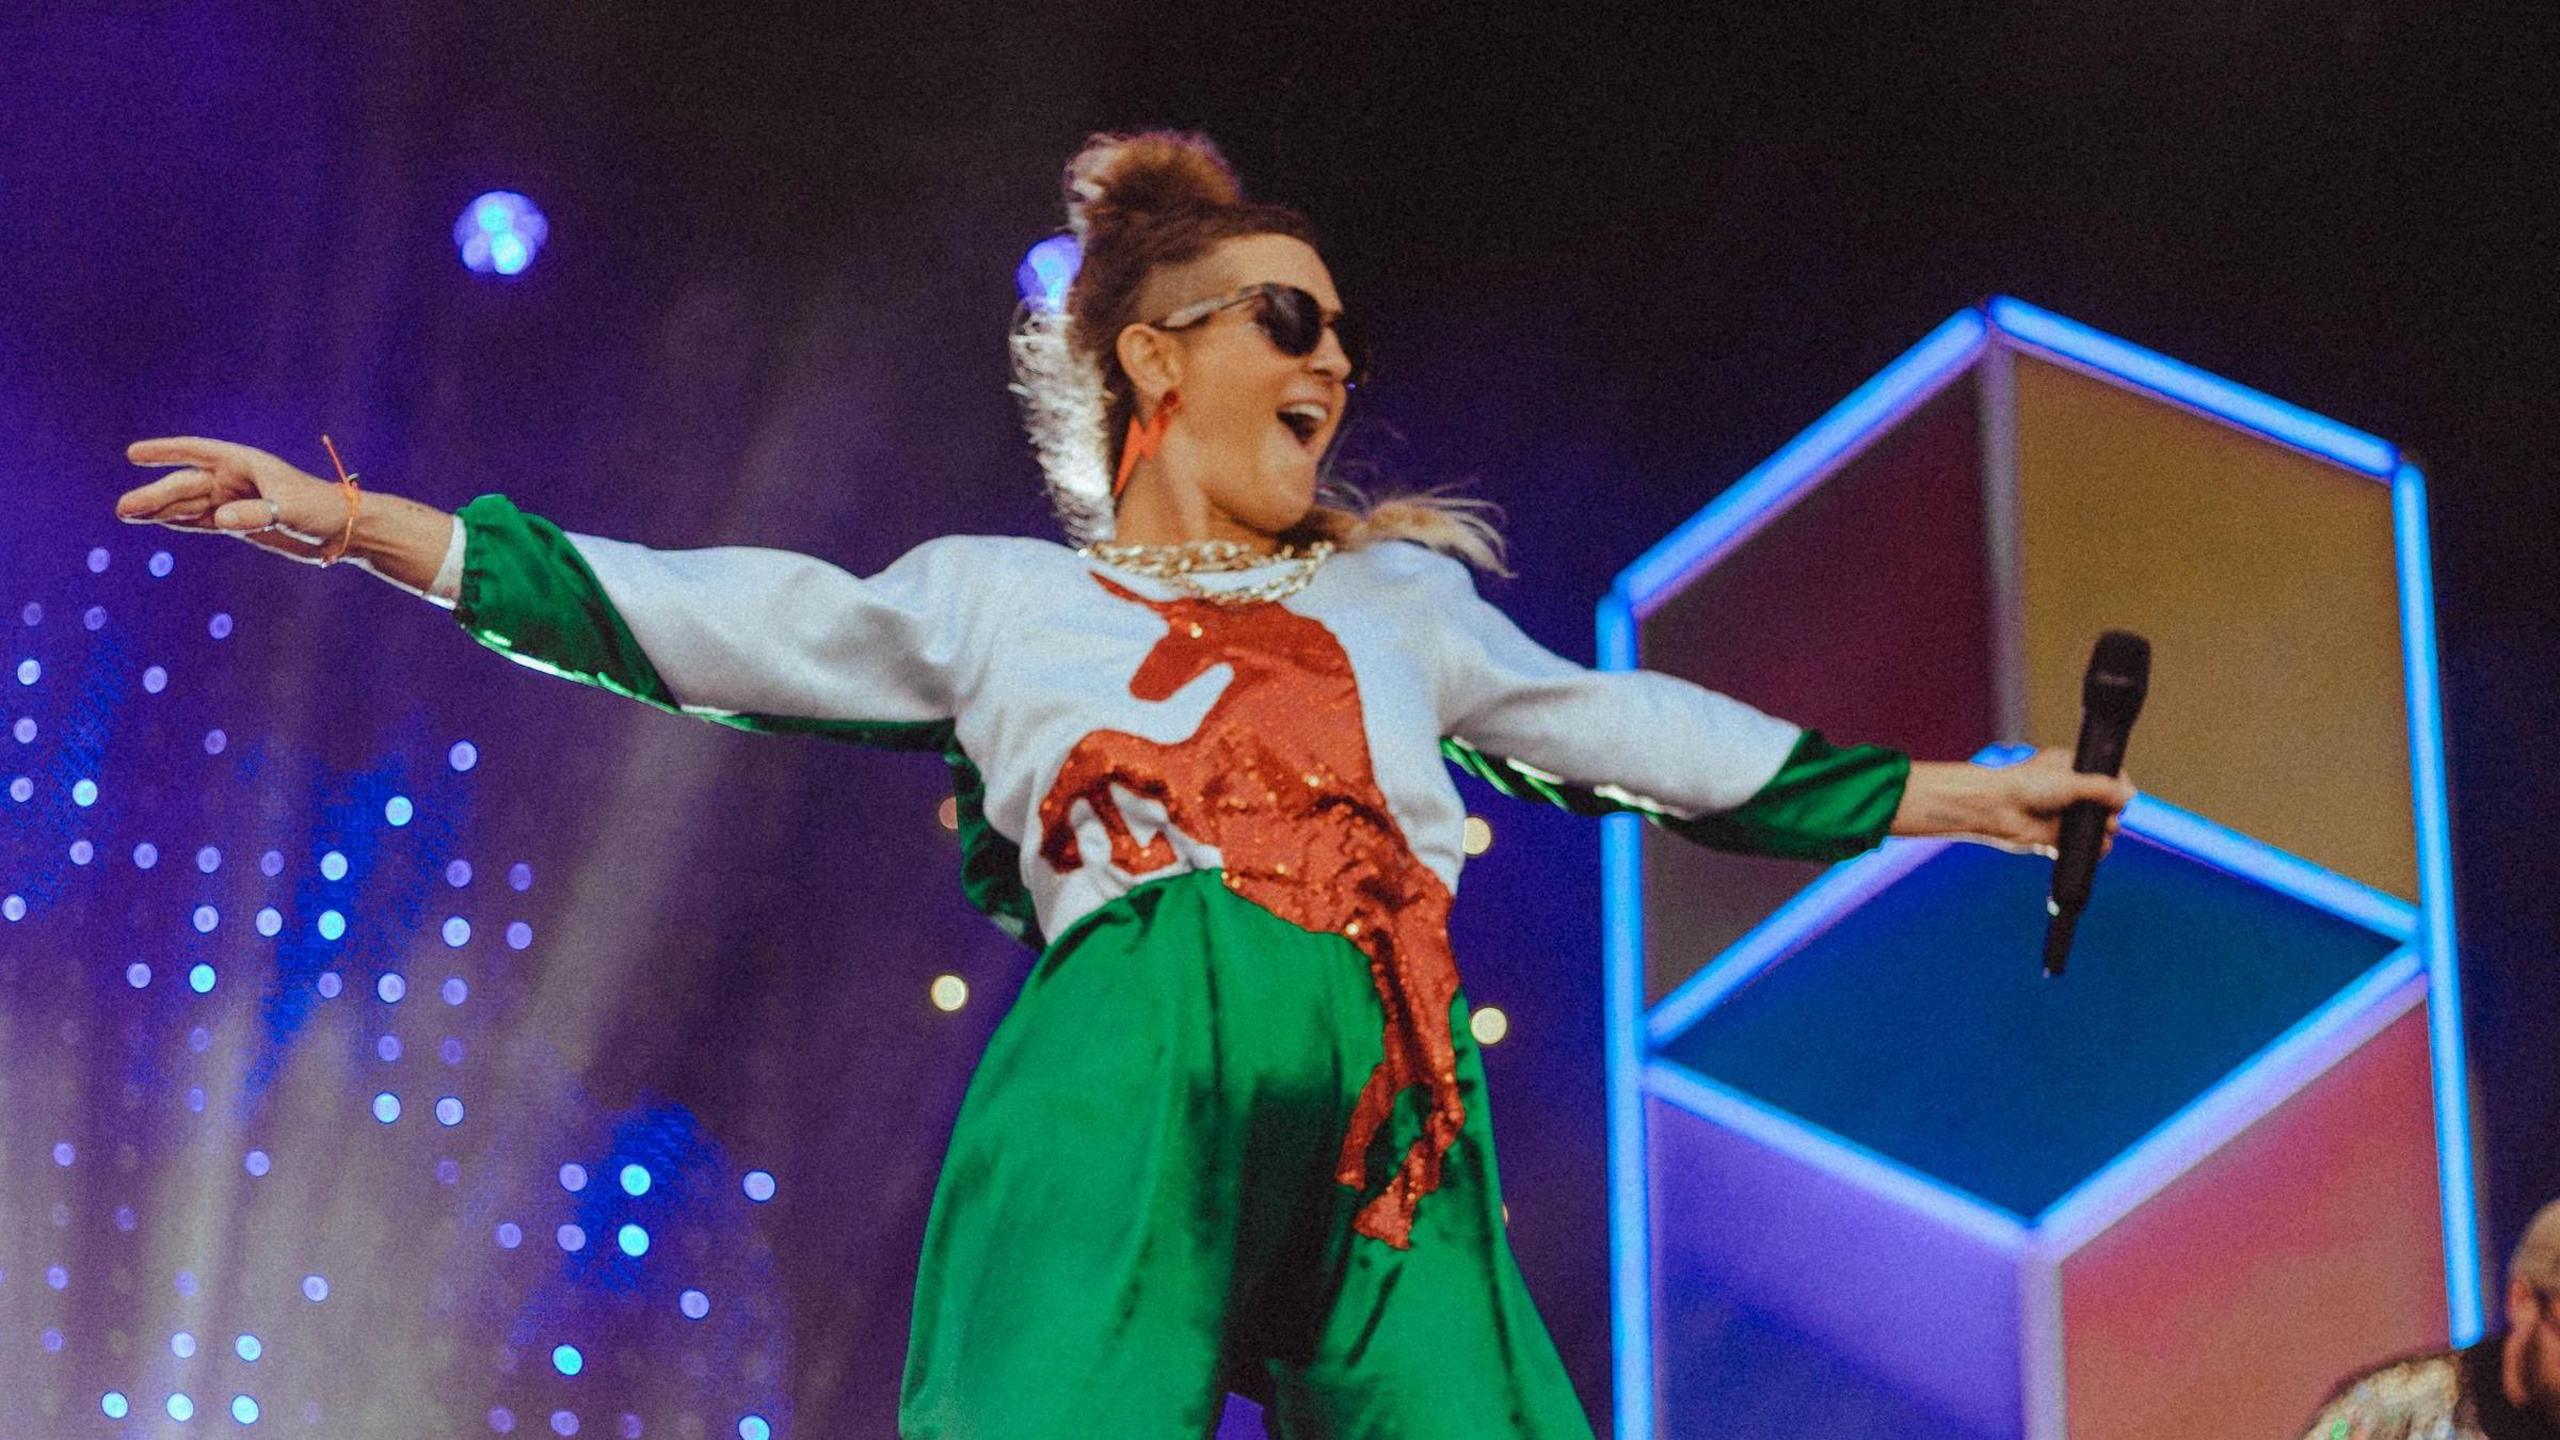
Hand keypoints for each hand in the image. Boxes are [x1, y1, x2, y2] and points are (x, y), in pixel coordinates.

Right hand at [118, 436, 350, 564]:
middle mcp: (235, 480)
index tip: (134, 454)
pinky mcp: (239, 524)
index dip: (165, 452)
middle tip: (124, 509)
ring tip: (126, 515)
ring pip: (188, 504)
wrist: (342, 530)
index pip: (196, 452)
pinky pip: (201, 520)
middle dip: (155, 496)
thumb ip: (256, 513)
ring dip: (159, 510)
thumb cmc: (321, 509)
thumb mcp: (290, 509)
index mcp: (244, 463)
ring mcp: (234, 502)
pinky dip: (179, 522)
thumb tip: (220, 518)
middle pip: (186, 485)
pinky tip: (155, 522)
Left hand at [1891, 747, 2137, 856]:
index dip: (2117, 788)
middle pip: (2103, 807)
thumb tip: (2129, 796)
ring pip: (2093, 829)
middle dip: (2112, 814)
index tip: (2124, 796)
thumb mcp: (2072, 780)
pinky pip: (2079, 847)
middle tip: (2111, 819)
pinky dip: (2088, 850)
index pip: (2106, 778)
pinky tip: (2094, 850)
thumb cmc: (2026, 785)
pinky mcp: (2054, 839)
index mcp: (2071, 769)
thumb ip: (2103, 788)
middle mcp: (2068, 792)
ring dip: (2103, 834)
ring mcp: (2061, 816)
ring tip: (2104, 834)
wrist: (1996, 808)